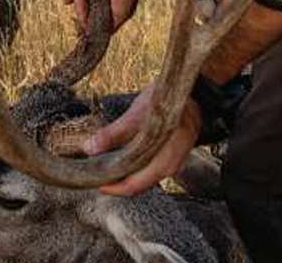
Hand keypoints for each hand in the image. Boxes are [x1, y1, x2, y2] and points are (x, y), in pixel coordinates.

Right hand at [62, 0, 149, 29]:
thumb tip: (65, 2)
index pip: (87, 11)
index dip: (80, 7)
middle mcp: (108, 7)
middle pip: (88, 20)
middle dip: (80, 11)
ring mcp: (113, 14)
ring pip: (93, 27)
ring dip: (84, 16)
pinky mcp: (119, 19)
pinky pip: (103, 30)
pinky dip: (92, 24)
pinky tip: (89, 10)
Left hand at [82, 84, 202, 196]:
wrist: (192, 92)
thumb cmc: (166, 101)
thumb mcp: (136, 114)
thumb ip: (113, 133)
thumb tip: (89, 148)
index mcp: (163, 159)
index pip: (135, 185)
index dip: (113, 188)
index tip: (96, 183)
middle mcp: (171, 166)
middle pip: (139, 185)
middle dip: (117, 184)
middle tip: (97, 176)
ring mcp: (173, 163)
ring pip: (144, 179)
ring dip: (126, 177)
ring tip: (106, 169)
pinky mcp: (172, 156)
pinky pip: (150, 170)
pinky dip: (135, 169)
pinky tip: (123, 161)